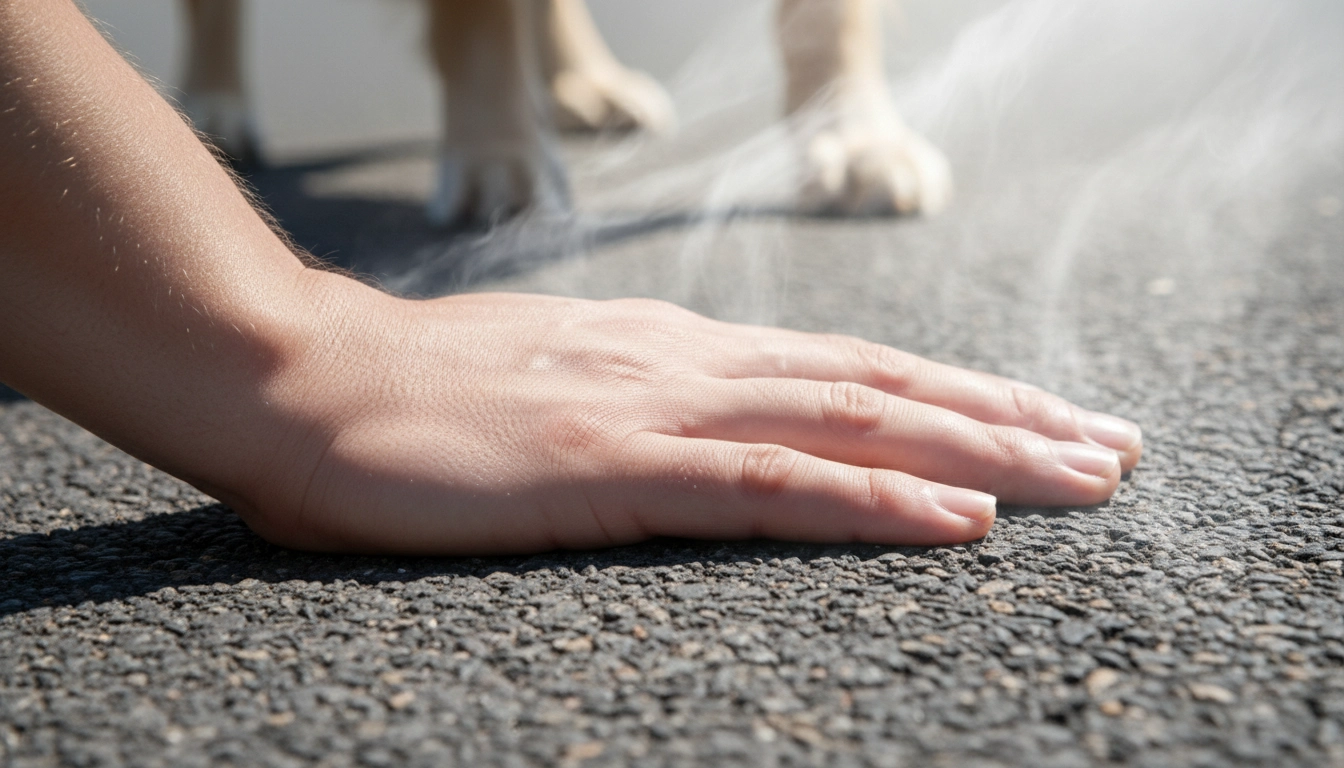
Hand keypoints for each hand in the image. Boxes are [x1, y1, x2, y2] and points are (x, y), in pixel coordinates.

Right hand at [238, 278, 1140, 553]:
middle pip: (883, 383)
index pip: (851, 365)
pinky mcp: (612, 466)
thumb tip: (703, 422)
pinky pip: (766, 485)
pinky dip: (870, 497)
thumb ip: (636, 398)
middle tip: (1117, 447)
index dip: (959, 391)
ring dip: (980, 449)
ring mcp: (657, 409)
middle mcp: (689, 364)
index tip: (1049, 420)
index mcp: (678, 351)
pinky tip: (953, 519)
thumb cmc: (413, 400)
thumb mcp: (553, 382)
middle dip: (1011, 416)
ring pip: (854, 420)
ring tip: (1084, 479)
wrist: (302, 380)